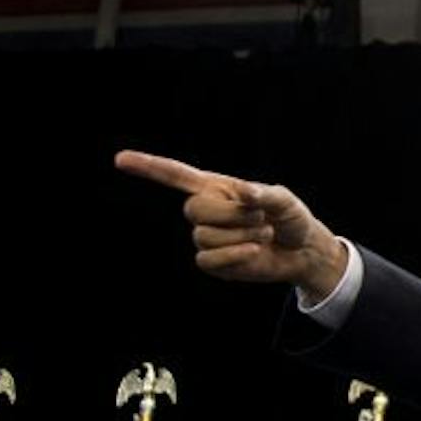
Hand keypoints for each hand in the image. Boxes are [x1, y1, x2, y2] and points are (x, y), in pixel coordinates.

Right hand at [115, 150, 348, 301]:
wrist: (301, 251)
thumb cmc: (291, 218)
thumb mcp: (285, 201)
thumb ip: (266, 195)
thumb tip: (245, 193)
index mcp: (217, 187)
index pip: (176, 175)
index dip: (148, 167)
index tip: (120, 159)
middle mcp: (207, 210)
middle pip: (193, 209)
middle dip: (231, 215)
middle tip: (259, 218)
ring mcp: (207, 236)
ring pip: (204, 237)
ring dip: (240, 236)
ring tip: (261, 234)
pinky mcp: (213, 261)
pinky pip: (208, 259)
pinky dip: (234, 255)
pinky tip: (253, 252)